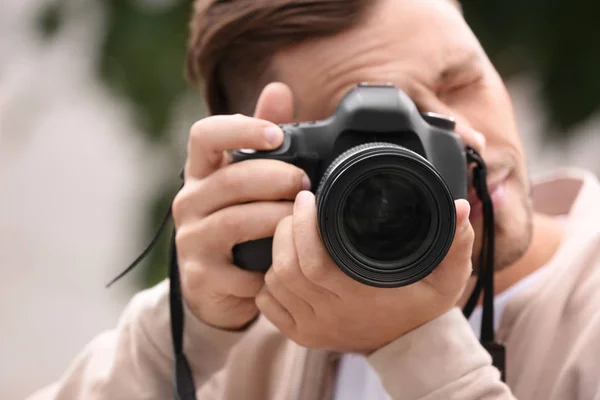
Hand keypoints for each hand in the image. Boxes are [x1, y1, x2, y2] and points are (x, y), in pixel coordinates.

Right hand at [172, 83, 308, 329]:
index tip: (276, 135)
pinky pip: (241, 269)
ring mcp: (191, 240)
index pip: (204, 136)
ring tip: (302, 217)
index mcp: (200, 172)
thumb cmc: (238, 223)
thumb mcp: (247, 180)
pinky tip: (285, 261)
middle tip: (306, 182)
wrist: (217, 287)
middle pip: (231, 180)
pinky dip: (269, 264)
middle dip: (276, 178)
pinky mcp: (201, 276)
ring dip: (277, 217)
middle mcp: (188, 202)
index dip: (240, 129)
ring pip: (236, 221)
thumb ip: (263, 137)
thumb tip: (279, 89)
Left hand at [256, 192, 474, 353]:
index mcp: (357, 296)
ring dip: (277, 252)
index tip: (308, 199)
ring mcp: (311, 328)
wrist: (409, 348)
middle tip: (298, 210)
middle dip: (285, 230)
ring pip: (273, 283)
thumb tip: (460, 207)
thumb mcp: (447, 278)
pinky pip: (267, 304)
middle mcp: (329, 315)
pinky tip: (285, 265)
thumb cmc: (422, 309)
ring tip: (292, 231)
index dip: (304, 225)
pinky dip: (269, 282)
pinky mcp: (301, 336)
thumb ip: (456, 244)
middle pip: (285, 268)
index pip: (313, 260)